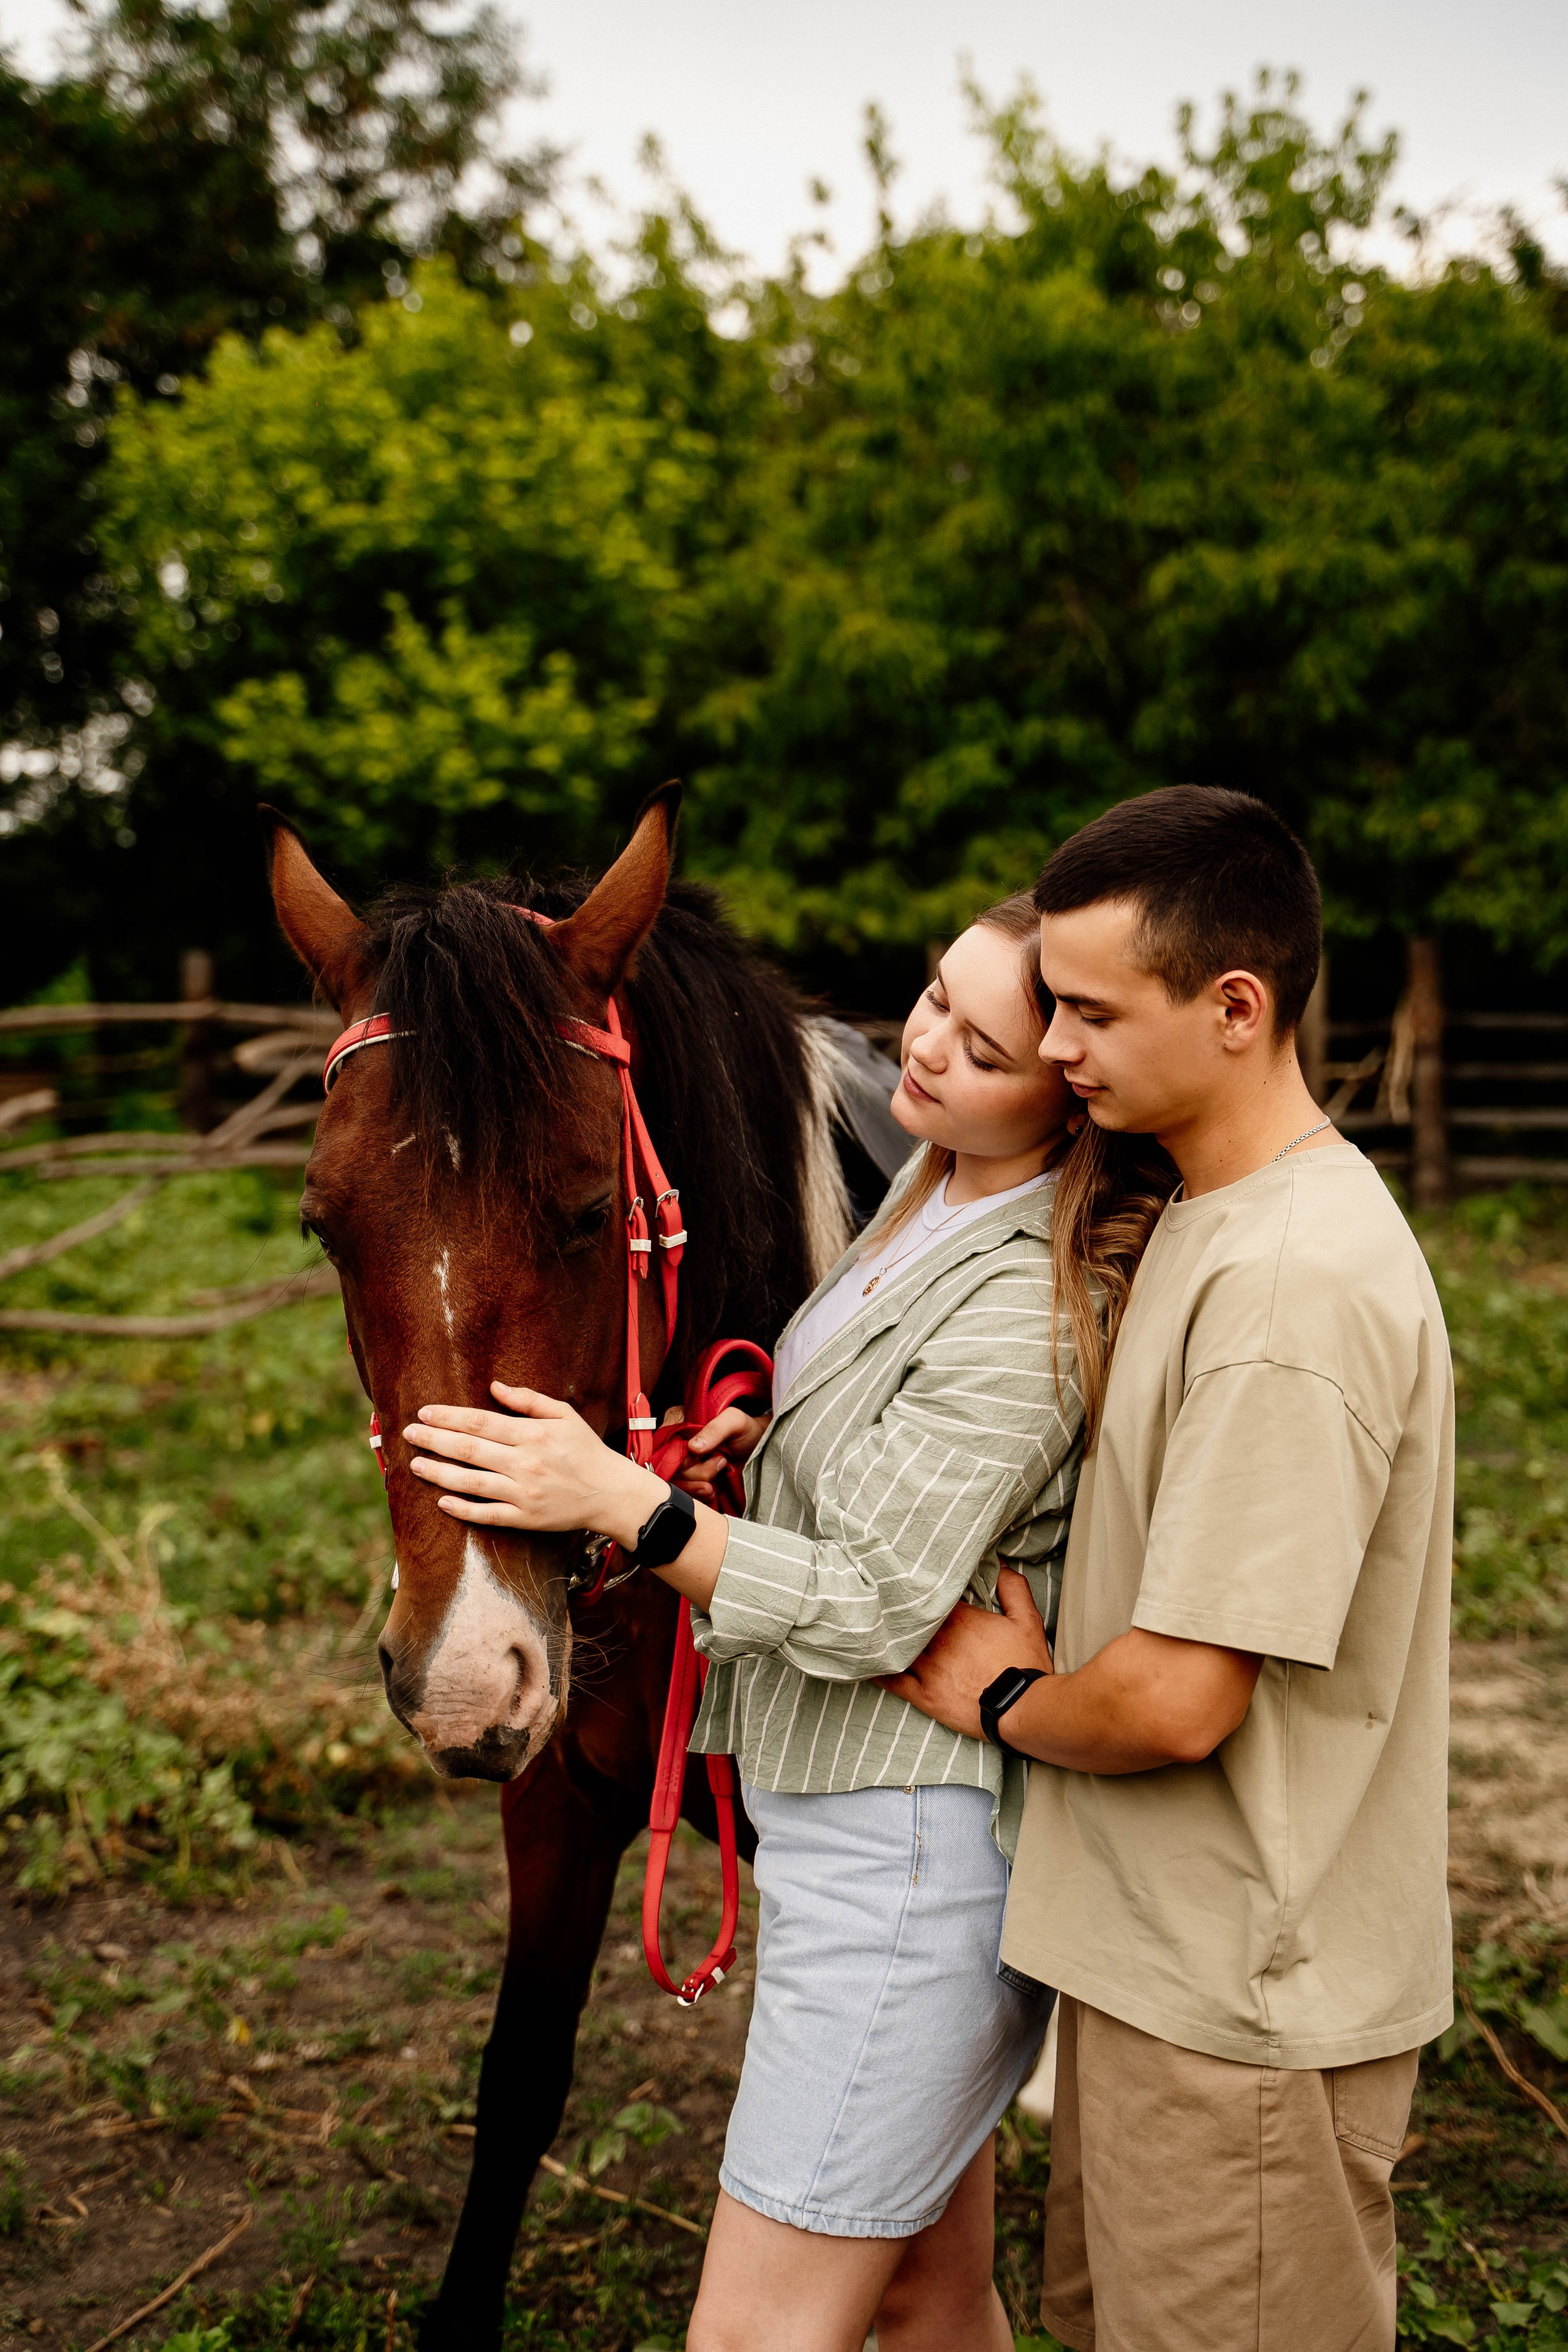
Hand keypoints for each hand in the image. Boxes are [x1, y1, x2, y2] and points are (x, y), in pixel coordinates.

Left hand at [404, 1382, 664, 1546]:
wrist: (610, 1493)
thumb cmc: (586, 1450)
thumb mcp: (564, 1415)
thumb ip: (528, 1400)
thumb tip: (494, 1386)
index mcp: (532, 1434)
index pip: (480, 1422)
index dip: (449, 1417)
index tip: (425, 1413)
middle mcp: (524, 1463)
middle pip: (469, 1449)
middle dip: (434, 1440)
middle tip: (409, 1434)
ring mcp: (523, 1493)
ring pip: (471, 1483)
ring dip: (440, 1473)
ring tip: (417, 1465)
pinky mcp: (525, 1518)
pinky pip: (487, 1514)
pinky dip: (463, 1509)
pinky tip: (442, 1501)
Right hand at [676, 1406, 770, 1497]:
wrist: (763, 1451)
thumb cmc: (748, 1431)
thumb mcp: (734, 1421)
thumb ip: (715, 1429)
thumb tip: (692, 1447)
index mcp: (683, 1432)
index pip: (666, 1449)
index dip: (681, 1458)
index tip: (701, 1456)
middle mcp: (681, 1452)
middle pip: (673, 1471)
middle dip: (698, 1473)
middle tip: (721, 1463)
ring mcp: (688, 1471)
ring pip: (679, 1486)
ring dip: (699, 1488)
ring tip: (717, 1480)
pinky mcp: (696, 1486)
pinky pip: (688, 1498)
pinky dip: (701, 1498)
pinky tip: (714, 1492)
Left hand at [876, 1567, 1052, 1740]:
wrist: (1021, 1709)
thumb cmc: (1025, 1665)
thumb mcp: (1027, 1620)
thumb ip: (1013, 1588)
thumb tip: (1000, 1563)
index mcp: (960, 1619)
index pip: (929, 1596)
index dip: (919, 1589)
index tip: (908, 1581)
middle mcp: (938, 1640)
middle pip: (908, 1618)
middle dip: (898, 1609)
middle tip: (881, 1597)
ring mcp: (928, 1668)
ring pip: (897, 1646)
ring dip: (885, 1635)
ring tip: (867, 1623)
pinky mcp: (924, 1695)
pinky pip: (892, 1681)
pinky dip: (877, 1670)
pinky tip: (864, 1660)